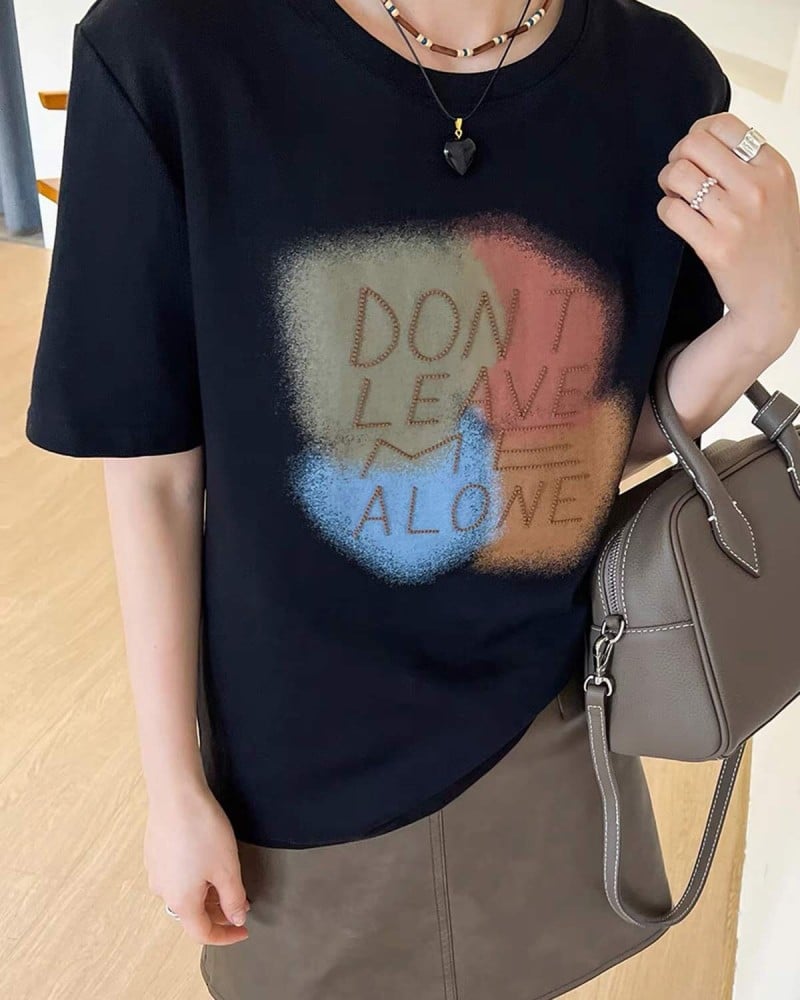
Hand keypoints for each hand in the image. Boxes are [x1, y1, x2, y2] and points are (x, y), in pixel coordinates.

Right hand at [144, 784, 250, 944]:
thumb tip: (236, 918)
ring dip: (207, 895)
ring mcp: (156, 871)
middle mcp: (163, 891)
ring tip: (227, 880)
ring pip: (185, 894)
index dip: (226, 936)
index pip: (203, 933)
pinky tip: (208, 861)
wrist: (176, 795)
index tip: (243, 930)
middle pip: (193, 914)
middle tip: (241, 902)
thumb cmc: (202, 831)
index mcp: (181, 902)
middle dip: (219, 912)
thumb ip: (234, 899)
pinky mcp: (154, 853)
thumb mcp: (228, 869)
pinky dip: (195, 878)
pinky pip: (177, 876)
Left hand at [656, 112, 799, 357]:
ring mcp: (736, 218)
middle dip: (677, 157)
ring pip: (677, 175)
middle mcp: (757, 188)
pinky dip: (666, 211)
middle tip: (680, 177)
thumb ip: (749, 163)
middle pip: (693, 144)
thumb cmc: (770, 242)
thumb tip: (701, 135)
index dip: (697, 133)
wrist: (774, 298)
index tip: (694, 153)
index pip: (723, 124)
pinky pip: (670, 210)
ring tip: (677, 197)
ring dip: (667, 184)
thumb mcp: (777, 192)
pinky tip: (678, 219)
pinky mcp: (714, 246)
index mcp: (774, 168)